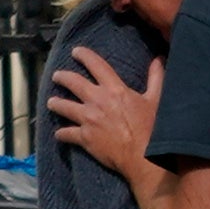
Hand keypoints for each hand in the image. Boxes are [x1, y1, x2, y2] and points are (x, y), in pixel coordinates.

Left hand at [46, 43, 160, 178]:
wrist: (143, 157)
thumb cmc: (151, 128)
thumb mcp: (156, 100)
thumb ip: (156, 78)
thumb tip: (159, 60)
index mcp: (114, 89)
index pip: (96, 65)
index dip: (84, 55)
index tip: (76, 52)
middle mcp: (97, 100)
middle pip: (73, 83)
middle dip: (62, 77)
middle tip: (57, 76)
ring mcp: (88, 119)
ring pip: (64, 107)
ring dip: (56, 103)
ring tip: (51, 102)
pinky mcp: (85, 138)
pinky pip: (67, 134)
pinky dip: (61, 134)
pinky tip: (58, 134)